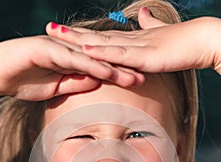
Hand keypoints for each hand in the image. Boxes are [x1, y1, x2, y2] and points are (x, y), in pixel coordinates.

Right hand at [0, 35, 143, 101]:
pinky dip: (90, 65)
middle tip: (146, 75)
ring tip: (133, 75)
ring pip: (91, 58)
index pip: (100, 66)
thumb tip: (95, 83)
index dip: (119, 73)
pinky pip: (73, 59)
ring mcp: (59, 48)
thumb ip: (75, 83)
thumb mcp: (55, 88)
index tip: (138, 81)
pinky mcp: (48, 50)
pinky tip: (106, 72)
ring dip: (113, 67)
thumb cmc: (22, 81)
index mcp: (71, 60)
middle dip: (124, 68)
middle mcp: (68, 51)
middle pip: (101, 59)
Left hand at [46, 8, 220, 74]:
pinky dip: (100, 53)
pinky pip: (119, 55)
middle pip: (94, 37)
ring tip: (57, 35)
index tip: (63, 31)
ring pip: (101, 44)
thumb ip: (148, 28)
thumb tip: (143, 16)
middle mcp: (128, 41)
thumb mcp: (160, 37)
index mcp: (130, 40)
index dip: (81, 34)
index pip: (101, 37)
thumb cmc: (183, 42)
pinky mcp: (144, 56)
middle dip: (71, 34)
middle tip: (48, 28)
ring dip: (78, 40)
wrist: (202, 41)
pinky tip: (84, 50)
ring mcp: (135, 47)